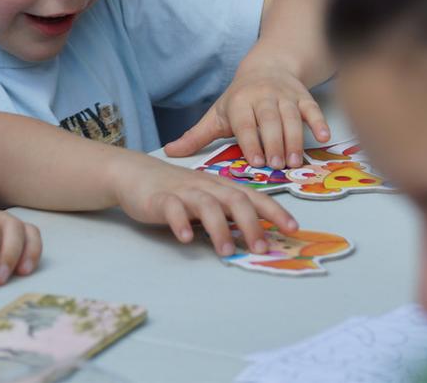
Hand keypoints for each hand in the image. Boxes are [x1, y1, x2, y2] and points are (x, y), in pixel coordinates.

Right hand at [112, 152, 298, 256]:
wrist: (133, 173)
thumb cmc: (174, 188)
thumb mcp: (204, 197)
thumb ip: (226, 213)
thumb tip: (255, 236)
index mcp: (219, 186)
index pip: (252, 196)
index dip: (274, 211)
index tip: (293, 228)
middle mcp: (205, 186)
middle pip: (235, 200)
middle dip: (251, 224)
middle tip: (262, 248)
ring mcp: (182, 192)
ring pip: (206, 205)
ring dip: (219, 229)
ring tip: (226, 252)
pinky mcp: (160, 199)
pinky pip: (172, 209)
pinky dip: (180, 223)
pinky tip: (184, 238)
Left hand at [164, 62, 329, 168]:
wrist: (266, 67)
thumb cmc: (238, 99)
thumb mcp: (216, 115)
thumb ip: (196, 136)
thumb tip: (169, 152)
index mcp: (238, 102)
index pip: (244, 123)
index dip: (250, 141)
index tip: (255, 161)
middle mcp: (262, 96)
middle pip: (269, 120)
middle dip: (274, 143)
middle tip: (278, 166)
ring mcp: (284, 95)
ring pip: (291, 116)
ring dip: (295, 138)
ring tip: (296, 161)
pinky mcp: (303, 96)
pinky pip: (312, 108)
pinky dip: (319, 122)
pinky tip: (324, 137)